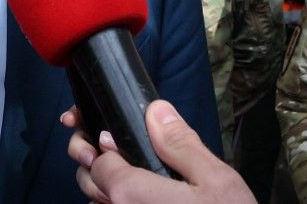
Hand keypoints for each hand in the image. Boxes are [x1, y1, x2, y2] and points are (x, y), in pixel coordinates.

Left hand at [62, 101, 254, 203]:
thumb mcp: (215, 179)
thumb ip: (180, 144)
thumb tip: (156, 112)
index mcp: (132, 194)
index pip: (98, 162)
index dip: (105, 145)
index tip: (116, 137)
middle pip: (91, 184)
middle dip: (96, 165)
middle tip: (117, 153)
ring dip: (106, 190)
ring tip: (133, 178)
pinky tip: (145, 199)